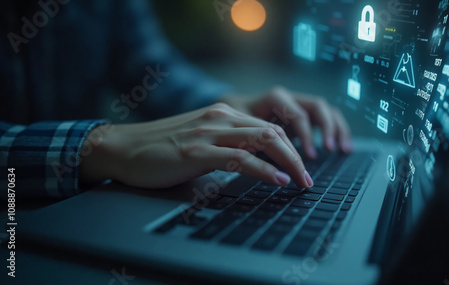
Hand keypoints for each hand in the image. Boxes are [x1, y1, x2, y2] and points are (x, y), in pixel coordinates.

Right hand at [79, 103, 313, 188]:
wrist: (123, 148)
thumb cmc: (161, 149)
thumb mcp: (201, 141)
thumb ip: (226, 145)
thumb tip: (254, 164)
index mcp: (223, 114)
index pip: (268, 127)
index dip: (290, 147)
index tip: (301, 168)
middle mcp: (220, 117)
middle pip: (272, 132)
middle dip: (297, 156)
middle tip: (308, 178)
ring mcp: (208, 132)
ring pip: (262, 140)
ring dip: (289, 162)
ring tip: (302, 181)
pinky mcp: (197, 152)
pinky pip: (240, 158)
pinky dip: (263, 170)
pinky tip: (277, 181)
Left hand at [219, 86, 351, 158]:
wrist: (226, 115)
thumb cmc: (230, 124)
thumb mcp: (238, 131)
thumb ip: (254, 143)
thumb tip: (266, 167)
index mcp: (274, 98)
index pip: (297, 115)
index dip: (306, 136)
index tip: (308, 157)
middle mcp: (289, 98)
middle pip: (317, 106)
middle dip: (326, 128)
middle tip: (329, 150)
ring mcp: (297, 105)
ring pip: (326, 110)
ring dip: (336, 128)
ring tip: (343, 150)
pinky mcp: (302, 115)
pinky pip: (326, 118)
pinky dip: (336, 130)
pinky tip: (343, 149)